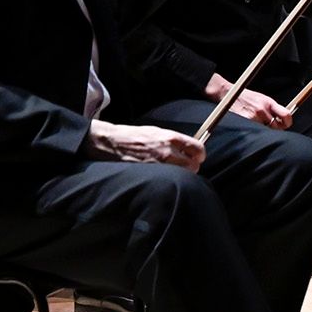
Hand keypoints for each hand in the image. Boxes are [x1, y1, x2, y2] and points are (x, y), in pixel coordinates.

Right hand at [86, 119, 204, 170]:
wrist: (112, 142)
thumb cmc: (133, 136)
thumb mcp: (156, 132)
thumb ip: (173, 140)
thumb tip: (187, 148)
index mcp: (170, 138)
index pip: (198, 149)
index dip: (199, 154)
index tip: (197, 156)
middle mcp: (168, 151)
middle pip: (194, 166)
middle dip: (191, 166)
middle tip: (184, 165)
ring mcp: (160, 165)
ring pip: (183, 175)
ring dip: (181, 174)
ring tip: (173, 171)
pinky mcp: (152, 174)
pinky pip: (169, 180)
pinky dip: (169, 179)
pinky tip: (163, 176)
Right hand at [206, 72, 292, 128]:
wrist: (227, 93)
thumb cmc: (244, 97)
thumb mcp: (262, 99)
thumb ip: (272, 109)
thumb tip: (282, 120)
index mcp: (268, 102)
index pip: (286, 115)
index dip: (287, 122)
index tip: (285, 124)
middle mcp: (263, 109)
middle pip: (276, 127)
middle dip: (273, 128)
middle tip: (266, 125)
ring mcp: (254, 116)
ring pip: (265, 130)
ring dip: (261, 129)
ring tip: (254, 122)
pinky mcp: (245, 121)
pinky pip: (254, 130)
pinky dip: (252, 129)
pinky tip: (247, 124)